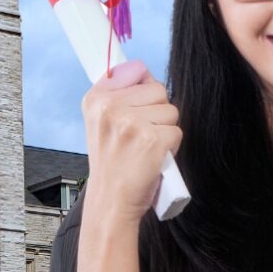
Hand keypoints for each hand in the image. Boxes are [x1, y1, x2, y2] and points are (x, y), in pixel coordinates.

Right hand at [80, 59, 180, 227]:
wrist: (111, 201)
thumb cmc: (111, 164)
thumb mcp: (100, 123)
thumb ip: (117, 94)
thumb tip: (142, 70)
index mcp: (96, 99)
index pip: (136, 70)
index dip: (142, 89)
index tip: (135, 108)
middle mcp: (110, 107)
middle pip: (158, 90)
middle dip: (156, 113)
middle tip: (139, 136)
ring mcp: (131, 123)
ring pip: (170, 111)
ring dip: (164, 131)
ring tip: (145, 148)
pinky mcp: (152, 140)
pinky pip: (177, 131)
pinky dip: (171, 148)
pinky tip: (153, 158)